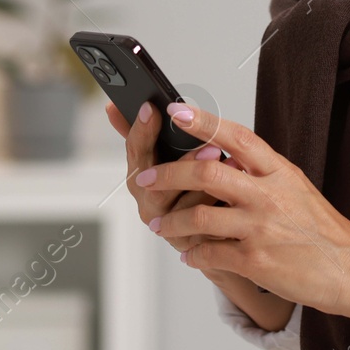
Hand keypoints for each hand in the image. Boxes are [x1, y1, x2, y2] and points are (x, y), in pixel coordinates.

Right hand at [106, 100, 239, 252]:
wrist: (214, 231)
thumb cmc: (188, 187)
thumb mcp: (166, 157)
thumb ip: (145, 134)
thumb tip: (113, 105)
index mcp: (141, 178)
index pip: (135, 151)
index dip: (141, 130)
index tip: (151, 107)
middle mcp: (149, 203)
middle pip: (156, 183)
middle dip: (183, 163)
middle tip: (209, 145)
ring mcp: (168, 227)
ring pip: (184, 207)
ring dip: (207, 186)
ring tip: (231, 164)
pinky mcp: (192, 243)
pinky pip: (204, 229)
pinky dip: (220, 209)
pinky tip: (237, 191)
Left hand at [133, 101, 349, 326]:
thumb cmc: (324, 230)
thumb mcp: (297, 188)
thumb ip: (261, 172)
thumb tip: (222, 157)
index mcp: (280, 171)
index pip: (236, 136)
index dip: (204, 121)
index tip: (176, 110)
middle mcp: (270, 195)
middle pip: (206, 174)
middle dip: (167, 174)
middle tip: (144, 176)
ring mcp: (262, 228)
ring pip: (199, 218)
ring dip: (172, 222)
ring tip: (160, 225)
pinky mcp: (257, 262)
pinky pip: (210, 254)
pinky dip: (194, 255)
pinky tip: (190, 256)